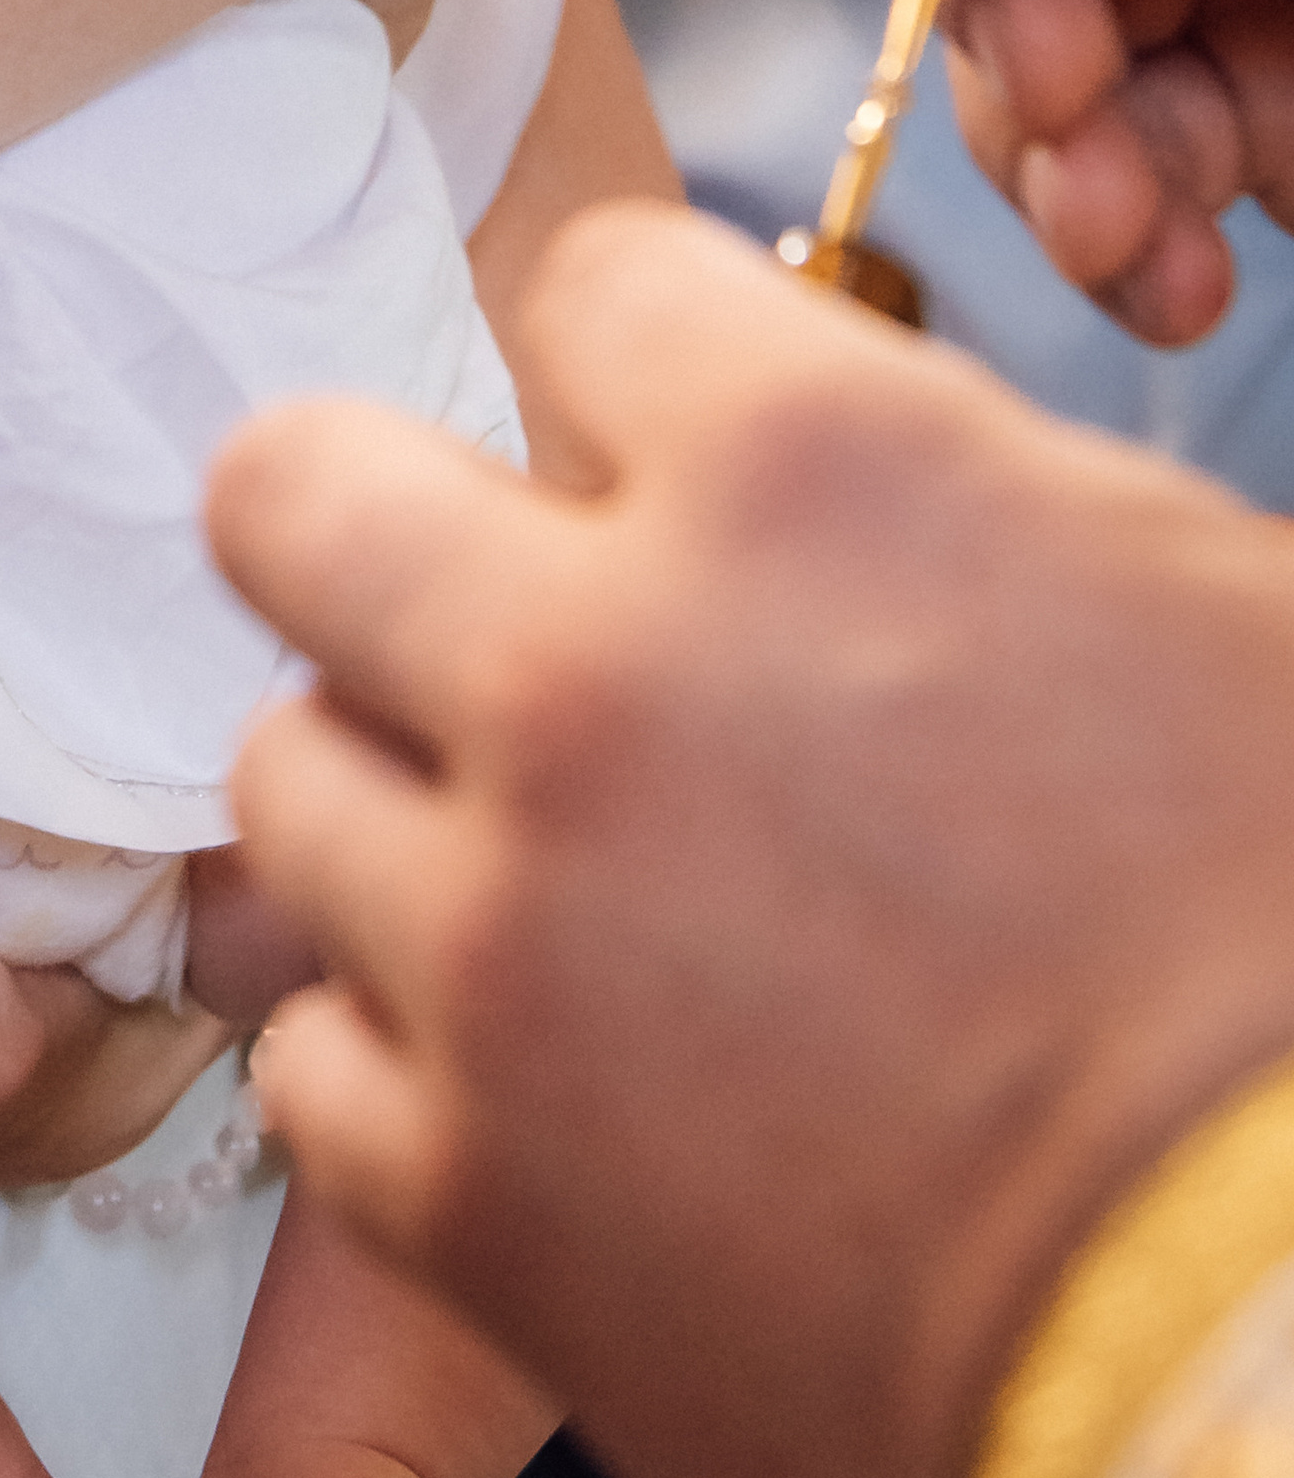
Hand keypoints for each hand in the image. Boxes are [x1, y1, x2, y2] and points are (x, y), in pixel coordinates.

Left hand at [210, 203, 1293, 1477]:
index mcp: (809, 479)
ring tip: (540, 884)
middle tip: (470, 614)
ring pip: (289, 774)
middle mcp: (595, 676)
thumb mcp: (1189, 605)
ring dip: (399, 807)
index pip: (587, 288)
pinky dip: (405, 1060)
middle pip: (292, 491)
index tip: (662, 438)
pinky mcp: (457, 1189)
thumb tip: (798, 485)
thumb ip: (929, 492)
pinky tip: (539, 1086)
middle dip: (373, 527)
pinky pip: (311, 1052)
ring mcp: (496, 941)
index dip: (639, 363)